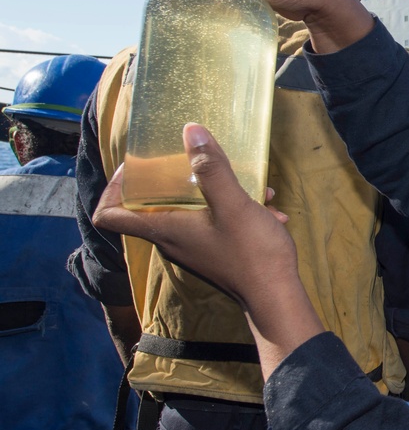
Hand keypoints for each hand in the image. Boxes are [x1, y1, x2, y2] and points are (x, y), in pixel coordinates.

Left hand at [93, 124, 323, 376]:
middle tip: (199, 161)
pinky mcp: (216, 254)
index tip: (134, 167)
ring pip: (193, 212)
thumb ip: (211, 168)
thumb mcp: (232, 204)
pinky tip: (270, 209)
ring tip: (256, 188)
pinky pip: (215, 224)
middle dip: (177, 178)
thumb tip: (190, 131)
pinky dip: (236, 211)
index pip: (109, 215)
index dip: (112, 188)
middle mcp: (173, 241)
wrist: (277, 298)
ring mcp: (195, 249)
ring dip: (220, 192)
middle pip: (153, 206)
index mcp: (164, 230)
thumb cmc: (250, 252)